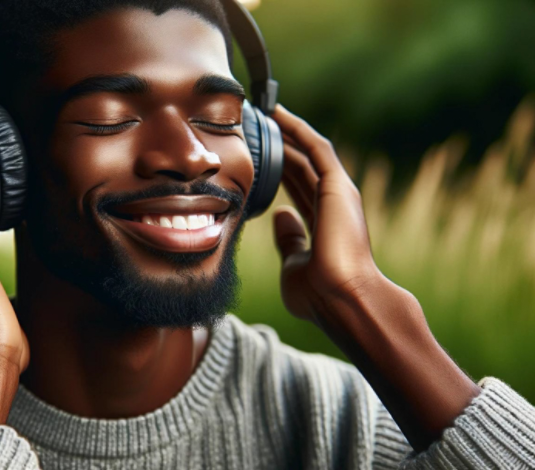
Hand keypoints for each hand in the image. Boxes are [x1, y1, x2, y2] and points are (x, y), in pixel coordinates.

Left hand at [269, 105, 383, 325]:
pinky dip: (298, 129)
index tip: (256, 157)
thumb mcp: (294, 265)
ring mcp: (337, 193)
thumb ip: (288, 240)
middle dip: (278, 145)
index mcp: (322, 224)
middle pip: (300, 166)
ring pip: (307, 152)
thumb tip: (280, 216)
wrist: (343, 300)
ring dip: (286, 131)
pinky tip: (278, 114)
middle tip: (253, 124)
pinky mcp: (338, 185)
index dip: (276, 170)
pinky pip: (316, 148)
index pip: (296, 188)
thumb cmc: (319, 295)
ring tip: (261, 111)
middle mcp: (331, 205)